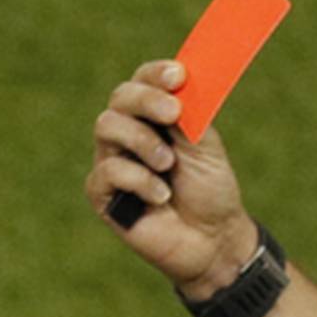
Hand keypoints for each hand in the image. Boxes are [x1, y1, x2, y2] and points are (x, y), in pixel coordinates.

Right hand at [86, 61, 255, 296]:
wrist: (213, 241)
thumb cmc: (209, 192)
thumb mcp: (206, 149)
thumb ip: (190, 116)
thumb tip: (177, 86)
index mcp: (152, 116)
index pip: (143, 81)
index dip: (156, 75)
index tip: (178, 76)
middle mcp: (127, 133)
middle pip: (120, 98)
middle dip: (147, 101)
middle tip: (173, 113)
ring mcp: (112, 161)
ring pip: (106, 126)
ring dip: (142, 141)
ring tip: (168, 165)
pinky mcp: (103, 194)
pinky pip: (108, 171)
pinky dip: (139, 180)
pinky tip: (161, 197)